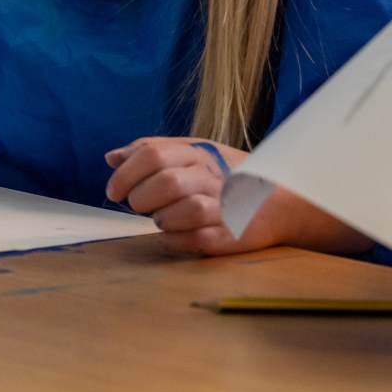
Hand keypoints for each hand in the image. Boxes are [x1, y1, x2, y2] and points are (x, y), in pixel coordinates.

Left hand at [104, 137, 254, 256]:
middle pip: (165, 183)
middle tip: (138, 206)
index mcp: (198, 153)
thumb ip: (152, 151)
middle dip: (140, 198)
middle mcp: (213, 176)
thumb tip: (111, 157)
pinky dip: (176, 240)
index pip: (151, 154)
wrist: (281, 201)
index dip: (125, 174)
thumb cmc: (226, 177)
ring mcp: (226, 205)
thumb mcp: (192, 154)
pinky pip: (197, 239)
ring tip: (161, 219)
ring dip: (162, 219)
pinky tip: (172, 236)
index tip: (113, 191)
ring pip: (183, 211)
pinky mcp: (233, 234)